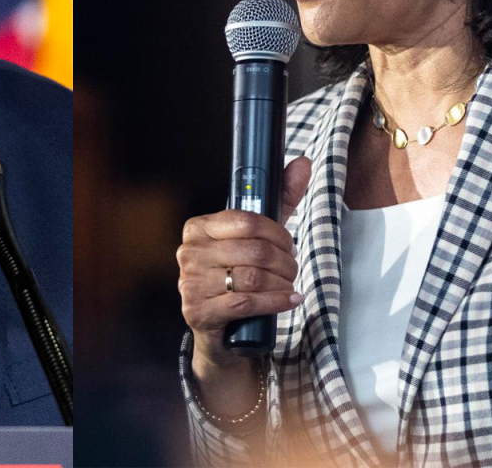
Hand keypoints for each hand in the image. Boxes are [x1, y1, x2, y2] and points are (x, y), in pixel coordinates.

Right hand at [178, 156, 310, 378]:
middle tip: (292, 270)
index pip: (248, 221)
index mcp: (198, 227)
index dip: (278, 234)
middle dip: (285, 262)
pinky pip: (247, 302)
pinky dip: (276, 302)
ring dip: (282, 284)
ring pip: (253, 277)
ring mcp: (190, 282)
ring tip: (289, 286)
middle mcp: (188, 252)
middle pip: (255, 251)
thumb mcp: (258, 237)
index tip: (288, 244)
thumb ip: (280, 198)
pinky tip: (288, 300)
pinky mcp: (198, 311)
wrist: (220, 329)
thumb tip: (302, 162)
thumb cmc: (237, 276)